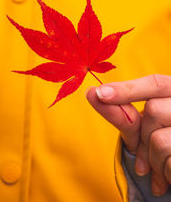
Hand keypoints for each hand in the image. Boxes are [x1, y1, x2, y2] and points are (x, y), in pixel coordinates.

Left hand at [86, 74, 170, 195]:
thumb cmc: (165, 146)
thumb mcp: (146, 128)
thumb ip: (126, 114)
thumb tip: (95, 93)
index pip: (155, 83)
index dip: (127, 89)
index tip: (100, 93)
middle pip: (153, 110)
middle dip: (143, 134)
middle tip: (144, 155)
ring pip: (158, 139)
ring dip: (152, 159)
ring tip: (159, 166)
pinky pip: (168, 160)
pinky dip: (163, 172)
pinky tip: (167, 175)